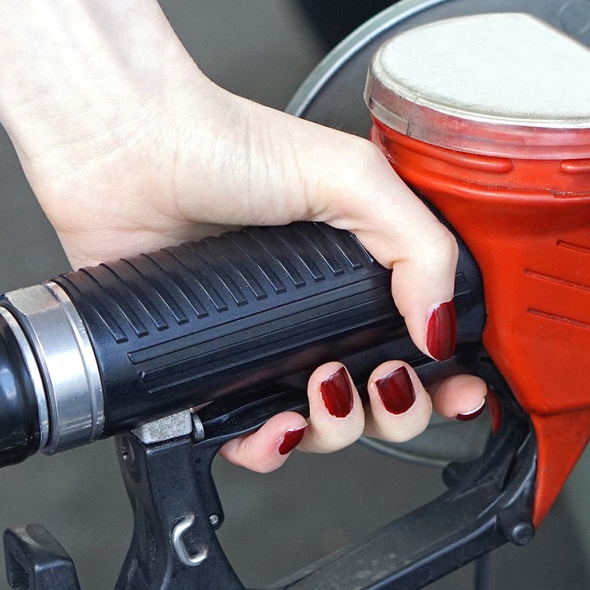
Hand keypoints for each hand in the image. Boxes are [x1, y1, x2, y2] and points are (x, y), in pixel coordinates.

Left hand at [21, 72, 489, 471]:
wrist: (128, 152)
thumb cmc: (225, 142)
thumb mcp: (352, 177)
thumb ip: (419, 246)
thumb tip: (442, 327)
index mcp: (363, 267)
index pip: (425, 339)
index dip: (450, 375)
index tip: (462, 388)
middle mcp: (318, 310)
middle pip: (383, 398)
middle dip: (397, 409)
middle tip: (384, 383)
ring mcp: (264, 343)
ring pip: (323, 426)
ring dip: (338, 429)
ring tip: (323, 392)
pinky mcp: (206, 368)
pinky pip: (245, 437)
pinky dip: (266, 448)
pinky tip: (272, 426)